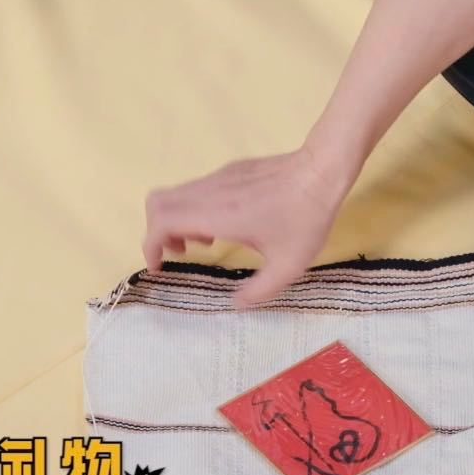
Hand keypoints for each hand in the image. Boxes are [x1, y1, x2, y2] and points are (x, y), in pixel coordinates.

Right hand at [143, 146, 355, 306]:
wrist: (323, 170)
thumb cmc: (306, 218)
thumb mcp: (288, 266)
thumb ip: (259, 291)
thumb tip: (236, 304)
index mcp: (218, 215)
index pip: (161, 221)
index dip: (151, 245)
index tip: (160, 265)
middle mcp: (211, 192)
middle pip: (158, 203)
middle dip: (158, 232)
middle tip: (181, 253)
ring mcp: (220, 177)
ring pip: (176, 194)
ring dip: (178, 221)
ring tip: (207, 242)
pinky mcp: (231, 170)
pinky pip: (197, 189)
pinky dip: (195, 209)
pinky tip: (227, 224)